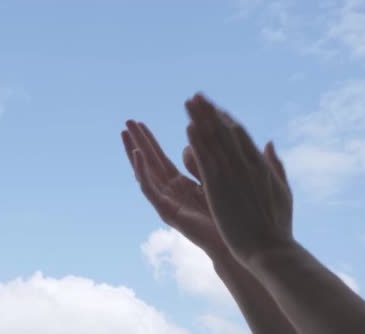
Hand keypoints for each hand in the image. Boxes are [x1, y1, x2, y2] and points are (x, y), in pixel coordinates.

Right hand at [121, 116, 288, 259]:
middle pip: (149, 163)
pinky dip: (141, 171)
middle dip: (138, 142)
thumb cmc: (234, 215)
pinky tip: (136, 154)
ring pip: (145, 173)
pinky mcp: (168, 212)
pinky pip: (150, 189)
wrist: (239, 243)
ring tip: (124, 133)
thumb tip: (199, 136)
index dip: (150, 141)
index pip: (160, 159)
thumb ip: (207, 157)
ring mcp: (168, 203)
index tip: (140, 122)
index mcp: (182, 185)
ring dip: (134, 152)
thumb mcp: (221, 176)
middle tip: (127, 121)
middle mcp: (172, 194)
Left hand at [185, 93, 293, 264]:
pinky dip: (198, 142)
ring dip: (201, 119)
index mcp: (260, 166)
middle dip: (210, 112)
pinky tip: (189, 128)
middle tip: (197, 95)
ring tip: (189, 103)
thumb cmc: (277, 227)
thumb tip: (270, 143)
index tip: (213, 107)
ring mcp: (233, 175)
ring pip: (215, 141)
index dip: (224, 119)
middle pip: (225, 131)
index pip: (239, 135)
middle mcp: (247, 165)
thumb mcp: (283, 191)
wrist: (271, 250)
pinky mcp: (219, 188)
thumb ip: (275, 164)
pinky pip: (206, 160)